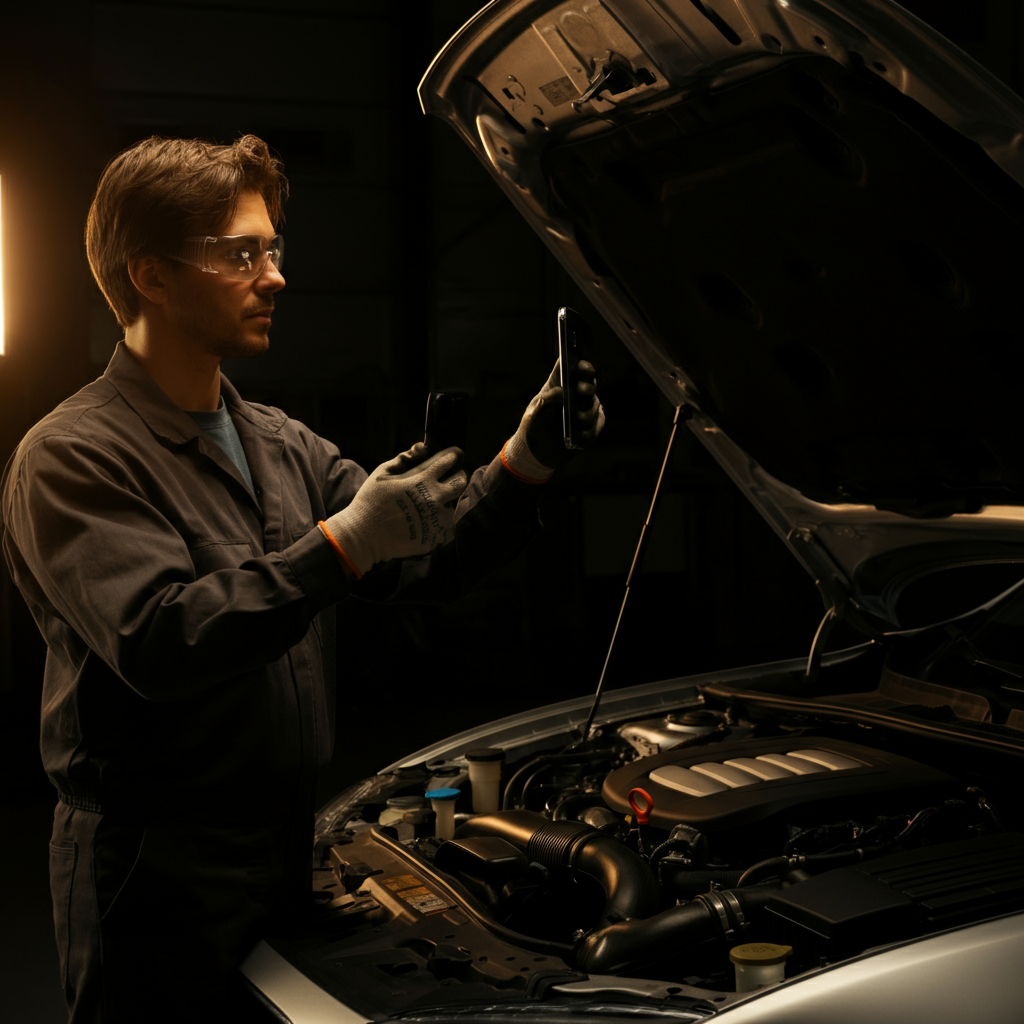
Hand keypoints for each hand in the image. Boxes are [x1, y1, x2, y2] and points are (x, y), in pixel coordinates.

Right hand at [324, 443, 467, 573]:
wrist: (364, 536)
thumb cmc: (370, 500)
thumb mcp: (383, 472)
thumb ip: (405, 458)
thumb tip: (424, 446)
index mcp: (422, 479)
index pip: (450, 460)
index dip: (454, 455)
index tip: (453, 456)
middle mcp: (435, 498)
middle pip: (461, 481)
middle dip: (458, 475)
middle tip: (448, 478)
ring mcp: (437, 520)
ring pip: (458, 504)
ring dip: (451, 499)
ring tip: (437, 501)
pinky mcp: (437, 537)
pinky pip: (451, 524)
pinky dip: (445, 519)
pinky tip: (432, 518)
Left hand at [503, 359, 604, 477]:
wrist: (540, 449)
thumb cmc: (536, 424)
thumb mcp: (534, 411)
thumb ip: (544, 400)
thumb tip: (560, 392)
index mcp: (561, 383)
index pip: (574, 368)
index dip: (581, 366)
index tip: (581, 367)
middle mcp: (577, 392)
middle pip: (589, 383)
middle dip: (587, 386)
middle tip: (581, 390)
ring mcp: (588, 407)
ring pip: (594, 405)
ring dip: (587, 412)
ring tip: (578, 418)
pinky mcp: (595, 423)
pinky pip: (597, 424)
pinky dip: (588, 431)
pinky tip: (578, 438)